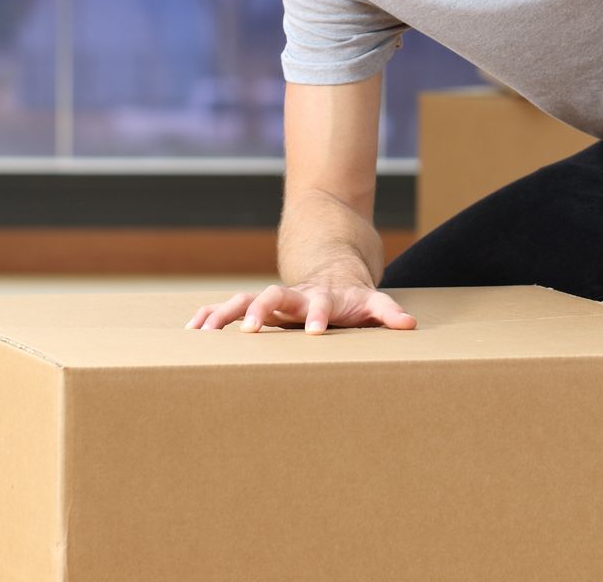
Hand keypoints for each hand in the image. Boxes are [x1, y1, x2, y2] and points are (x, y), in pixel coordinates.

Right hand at [186, 281, 417, 334]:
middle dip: (261, 310)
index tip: (316, 331)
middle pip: (274, 296)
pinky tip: (193, 330)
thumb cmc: (350, 298)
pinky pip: (227, 309)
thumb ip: (387, 312)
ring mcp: (271, 300)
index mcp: (321, 299)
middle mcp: (292, 297)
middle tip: (251, 329)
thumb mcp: (371, 302)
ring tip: (205, 331)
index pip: (321, 305)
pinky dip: (211, 316)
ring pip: (243, 301)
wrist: (328, 270)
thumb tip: (410, 325)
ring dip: (226, 315)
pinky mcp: (254, 308)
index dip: (319, 316)